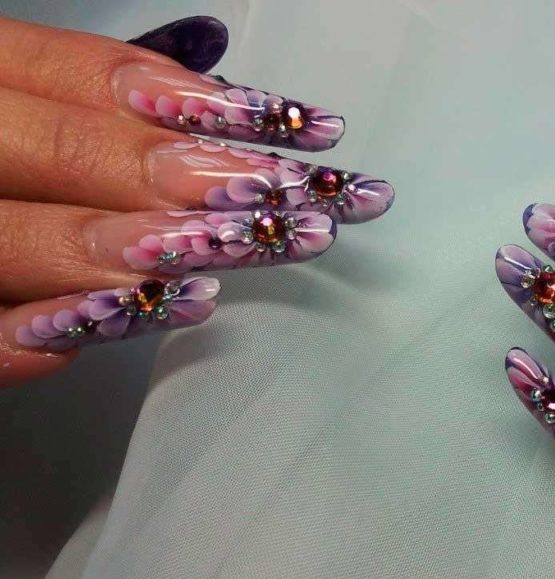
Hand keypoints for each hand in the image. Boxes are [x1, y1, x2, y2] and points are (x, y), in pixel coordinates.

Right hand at [0, 16, 393, 386]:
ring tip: (235, 252)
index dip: (205, 106)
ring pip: (13, 235)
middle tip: (298, 205)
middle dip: (190, 175)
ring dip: (137, 247)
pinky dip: (50, 328)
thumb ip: (84, 90)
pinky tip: (140, 314)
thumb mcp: (12, 103)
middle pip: (64, 147)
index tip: (307, 133)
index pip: (86, 75)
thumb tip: (207, 55)